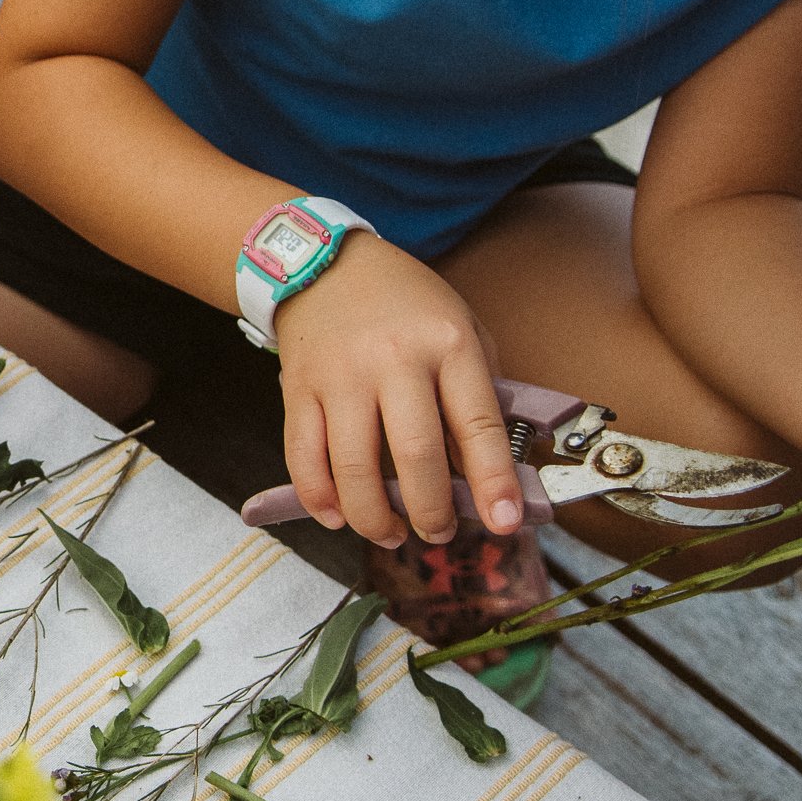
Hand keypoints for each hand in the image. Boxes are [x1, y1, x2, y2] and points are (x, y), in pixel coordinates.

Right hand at [272, 236, 528, 548]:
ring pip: (353, 467)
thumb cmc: (406, 305)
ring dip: (374, 517)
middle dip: (431, 511)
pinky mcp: (298, 390)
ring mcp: (340, 376)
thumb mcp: (462, 329)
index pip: (476, 423)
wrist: (325, 267)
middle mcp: (393, 359)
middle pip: (413, 454)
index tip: (503, 522)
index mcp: (447, 343)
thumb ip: (479, 394)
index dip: (492, 480)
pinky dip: (318, 498)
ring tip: (390, 532)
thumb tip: (485, 473)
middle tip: (439, 533)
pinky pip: (303, 457)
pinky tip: (337, 517)